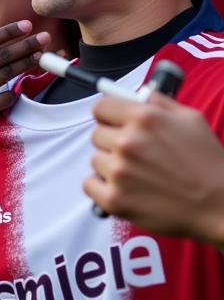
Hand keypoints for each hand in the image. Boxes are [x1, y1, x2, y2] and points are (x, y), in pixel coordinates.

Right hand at [0, 21, 49, 157]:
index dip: (9, 32)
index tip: (25, 25)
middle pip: (3, 55)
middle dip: (27, 45)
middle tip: (43, 38)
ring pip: (8, 75)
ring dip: (27, 64)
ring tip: (40, 57)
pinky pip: (4, 100)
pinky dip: (14, 93)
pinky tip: (20, 90)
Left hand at [84, 91, 223, 246]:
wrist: (218, 205)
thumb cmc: (207, 163)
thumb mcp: (191, 119)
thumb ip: (159, 103)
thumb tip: (138, 94)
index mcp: (143, 118)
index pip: (100, 108)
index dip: (108, 116)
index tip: (114, 123)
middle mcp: (127, 142)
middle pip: (97, 134)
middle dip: (112, 141)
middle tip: (135, 153)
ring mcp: (118, 172)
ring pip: (95, 160)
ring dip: (110, 165)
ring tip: (137, 173)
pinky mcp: (114, 199)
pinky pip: (89, 184)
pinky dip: (101, 187)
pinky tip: (122, 187)